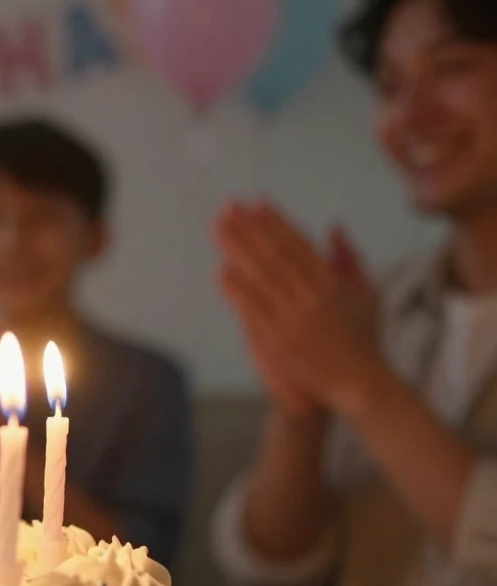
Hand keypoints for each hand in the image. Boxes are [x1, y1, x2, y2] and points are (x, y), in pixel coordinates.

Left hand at [215, 200, 384, 415]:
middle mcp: (313, 296)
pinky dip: (238, 289)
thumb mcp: (366, 293)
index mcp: (332, 282)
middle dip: (249, 228)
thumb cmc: (363, 337)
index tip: (255, 203)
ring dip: (237, 250)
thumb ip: (349, 258)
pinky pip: (253, 309)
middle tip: (227, 207)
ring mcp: (294, 319)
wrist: (358, 383)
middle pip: (274, 254)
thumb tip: (333, 225)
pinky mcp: (279, 341)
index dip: (275, 222)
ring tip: (218, 228)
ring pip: (261, 277)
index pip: (298, 244)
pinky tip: (221, 271)